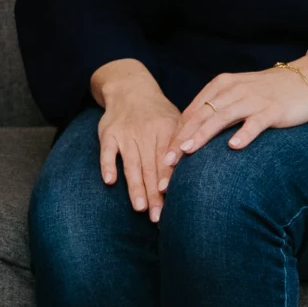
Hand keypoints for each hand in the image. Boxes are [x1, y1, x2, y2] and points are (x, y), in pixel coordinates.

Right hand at [90, 58, 181, 221]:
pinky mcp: (108, 133)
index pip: (168, 160)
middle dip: (154, 194)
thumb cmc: (158, 113)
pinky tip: (110, 181)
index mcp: (165, 129)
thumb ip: (183, 145)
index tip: (172, 200)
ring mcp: (126, 133)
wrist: (130, 88)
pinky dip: (107, 165)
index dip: (169, 180)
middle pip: (150, 168)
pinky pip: (107, 152)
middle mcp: (145, 132)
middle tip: (159, 218)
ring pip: (131, 164)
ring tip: (140, 208)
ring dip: (135, 186)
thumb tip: (200, 174)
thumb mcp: (176, 121)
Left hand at [170, 58, 307, 157]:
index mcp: (220, 86)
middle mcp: (232, 90)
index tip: (163, 155)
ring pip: (221, 117)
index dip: (176, 132)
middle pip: (201, 115)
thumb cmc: (267, 92)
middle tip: (166, 160)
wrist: (305, 80)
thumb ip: (217, 110)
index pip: (192, 111)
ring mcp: (252, 99)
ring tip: (187, 151)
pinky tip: (233, 147)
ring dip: (202, 135)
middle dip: (181, 137)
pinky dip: (244, 134)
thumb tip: (192, 133)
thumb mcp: (237, 96)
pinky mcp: (272, 109)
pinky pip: (255, 122)